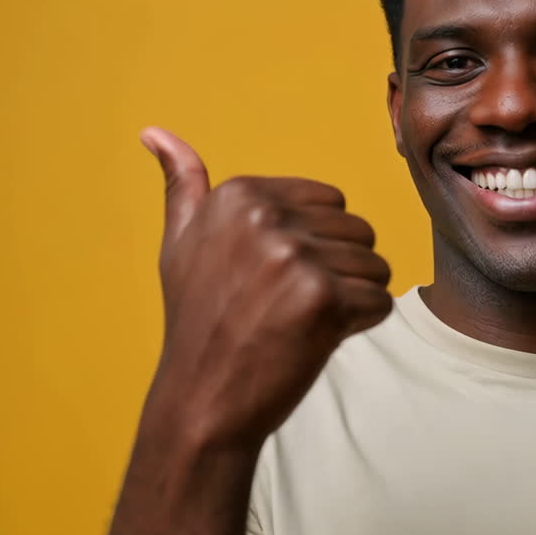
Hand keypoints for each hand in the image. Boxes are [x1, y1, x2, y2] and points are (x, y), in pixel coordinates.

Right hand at [138, 127, 391, 448]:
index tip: (272, 278)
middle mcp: (265, 216)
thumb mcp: (180, 245)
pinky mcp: (322, 297)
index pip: (332, 203)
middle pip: (358, 232)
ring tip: (298, 323)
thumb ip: (184, 187)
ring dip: (350, 301)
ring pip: (374, 266)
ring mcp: (293, 255)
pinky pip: (379, 301)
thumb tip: (155, 132)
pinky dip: (358, 326)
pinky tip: (313, 340)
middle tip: (286, 307)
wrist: (201, 402)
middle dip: (337, 272)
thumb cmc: (198, 323)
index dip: (315, 246)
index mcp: (239, 194)